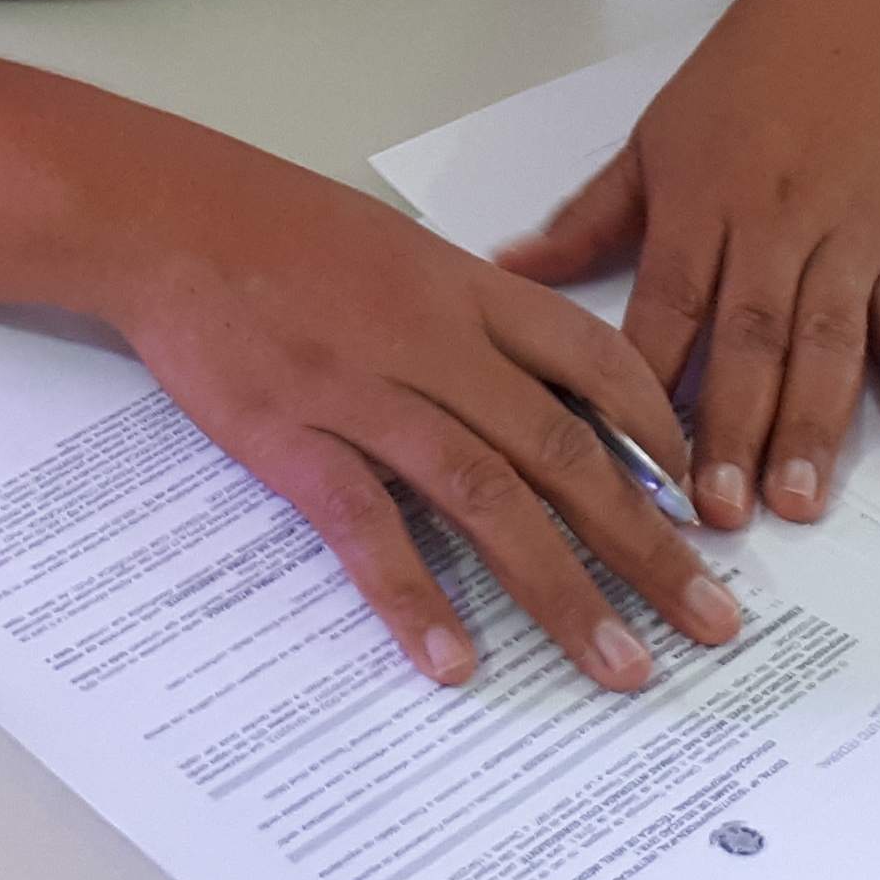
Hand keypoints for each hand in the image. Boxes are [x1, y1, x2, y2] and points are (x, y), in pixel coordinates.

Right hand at [102, 136, 745, 692]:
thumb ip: (470, 314)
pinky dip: (413, 596)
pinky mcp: (293, 439)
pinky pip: (367, 528)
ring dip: (562, 590)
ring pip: (486, 499)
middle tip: (713, 623)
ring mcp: (364, 393)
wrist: (166, 213)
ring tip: (619, 665)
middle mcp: (434, 344)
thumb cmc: (275, 227)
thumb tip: (541, 384)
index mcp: (468, 291)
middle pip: (564, 454)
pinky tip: (453, 660)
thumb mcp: (398, 248)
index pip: (596, 365)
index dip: (659, 438)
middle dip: (649, 547)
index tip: (701, 503)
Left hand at [496, 0, 879, 530]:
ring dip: (815, 427)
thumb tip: (503, 270)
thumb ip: (588, 216)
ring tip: (798, 504)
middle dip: (734, 429)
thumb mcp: (654, 132)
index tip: (627, 461)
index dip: (648, 383)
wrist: (866, 6)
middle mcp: (776, 224)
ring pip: (830, 345)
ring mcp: (847, 238)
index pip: (670, 303)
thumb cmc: (748, 69)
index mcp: (701, 197)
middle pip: (752, 337)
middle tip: (720, 515)